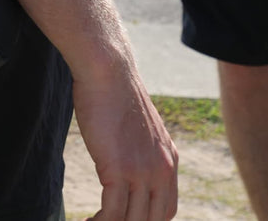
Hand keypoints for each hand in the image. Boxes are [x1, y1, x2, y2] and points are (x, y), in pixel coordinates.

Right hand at [74, 64, 177, 219]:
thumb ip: (139, 148)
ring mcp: (143, 172)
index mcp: (169, 159)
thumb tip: (125, 157)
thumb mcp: (137, 125)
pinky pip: (113, 213)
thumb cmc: (113, 91)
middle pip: (152, 220)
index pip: (166, 209)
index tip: (125, 219)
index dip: (146, 220)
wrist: (107, 70)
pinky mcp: (120, 170)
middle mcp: (162, 170)